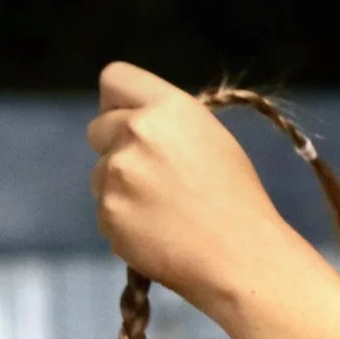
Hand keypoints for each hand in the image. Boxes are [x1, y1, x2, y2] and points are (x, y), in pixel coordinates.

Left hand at [88, 63, 339, 338]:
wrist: (241, 260)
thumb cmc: (238, 200)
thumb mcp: (211, 138)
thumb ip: (166, 122)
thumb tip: (132, 123)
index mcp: (167, 107)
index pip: (113, 78)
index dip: (118, 102)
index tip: (127, 121)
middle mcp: (135, 132)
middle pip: (98, 128)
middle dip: (116, 147)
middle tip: (152, 176)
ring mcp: (116, 175)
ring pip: (100, 174)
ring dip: (120, 189)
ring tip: (163, 212)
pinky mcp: (108, 215)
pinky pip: (105, 212)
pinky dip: (125, 222)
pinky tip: (158, 234)